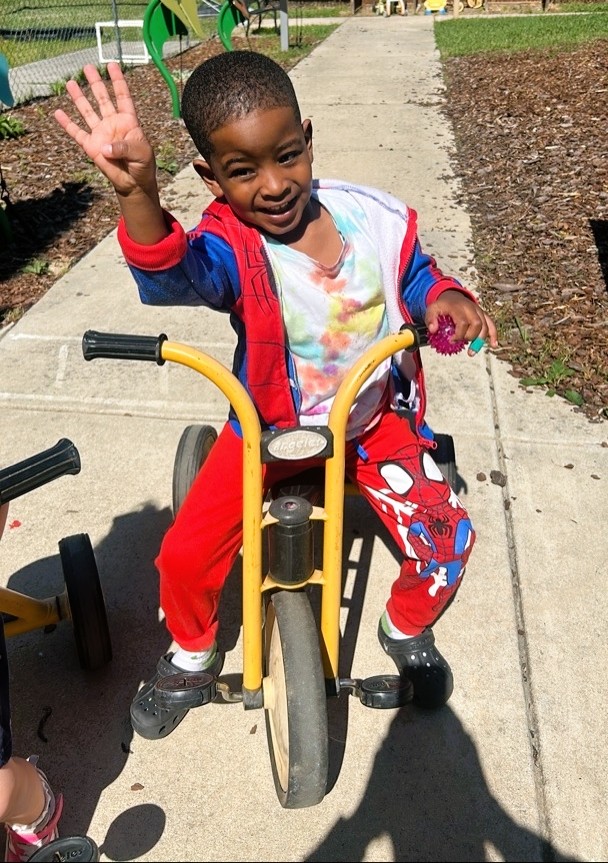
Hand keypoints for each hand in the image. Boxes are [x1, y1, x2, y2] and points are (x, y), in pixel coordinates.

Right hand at [53, 62, 156, 198]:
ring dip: (79, 98)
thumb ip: (125, 148)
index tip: (112, 65)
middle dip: (95, 83)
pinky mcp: (91, 146)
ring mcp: (100, 133)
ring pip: (87, 112)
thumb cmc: (142, 165)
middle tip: (87, 67)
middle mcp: (112, 123)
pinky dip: (67, 124)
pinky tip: (58, 113)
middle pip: (102, 99)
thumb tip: (104, 147)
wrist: (133, 183)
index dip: (118, 81)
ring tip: (70, 83)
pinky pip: (77, 133)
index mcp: (128, 121)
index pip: (123, 96)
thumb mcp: (141, 154)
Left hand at [426, 290, 497, 356]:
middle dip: (470, 337)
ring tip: (471, 352)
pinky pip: (491, 324)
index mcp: (458, 307)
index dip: (459, 334)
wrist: (451, 296)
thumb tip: (433, 330)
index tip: (451, 340)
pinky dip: (493, 335)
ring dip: (480, 340)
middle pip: (477, 324)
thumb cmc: (442, 306)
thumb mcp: (432, 309)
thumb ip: (430, 319)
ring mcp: (479, 311)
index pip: (463, 322)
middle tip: (461, 343)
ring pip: (485, 325)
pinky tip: (493, 345)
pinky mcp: (483, 314)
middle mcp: (471, 308)